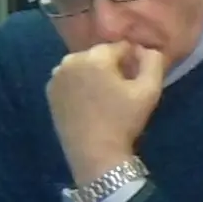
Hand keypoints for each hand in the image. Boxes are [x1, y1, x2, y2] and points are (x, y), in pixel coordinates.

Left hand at [48, 41, 170, 188]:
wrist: (94, 154)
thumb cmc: (123, 121)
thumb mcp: (149, 90)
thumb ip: (152, 61)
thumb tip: (144, 49)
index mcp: (95, 57)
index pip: (120, 47)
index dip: (133, 61)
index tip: (136, 81)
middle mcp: (70, 60)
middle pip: (100, 55)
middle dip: (112, 67)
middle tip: (121, 91)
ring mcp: (56, 77)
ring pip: (84, 67)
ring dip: (95, 76)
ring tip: (105, 99)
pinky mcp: (50, 92)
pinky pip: (71, 80)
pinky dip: (80, 86)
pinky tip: (90, 105)